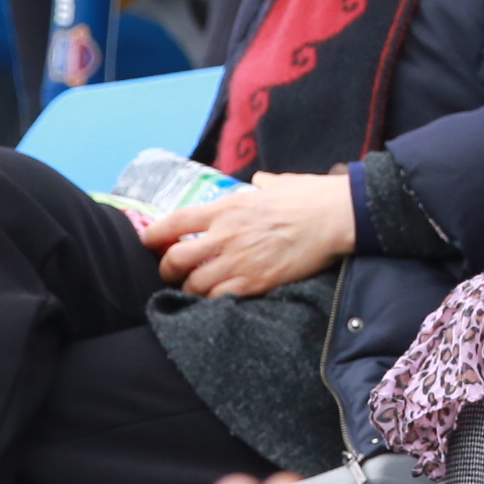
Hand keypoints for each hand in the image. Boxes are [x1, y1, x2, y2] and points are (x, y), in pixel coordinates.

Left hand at [146, 172, 355, 297]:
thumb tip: (260, 181)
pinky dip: (214, 301)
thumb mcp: (278, 183)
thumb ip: (262, 184)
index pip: (175, 222)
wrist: (335, 217)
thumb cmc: (310, 196)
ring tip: (197, 289)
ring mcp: (239, 261)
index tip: (148, 241)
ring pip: (194, 286)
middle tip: (173, 272)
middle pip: (175, 259)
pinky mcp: (256, 283)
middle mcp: (226, 235)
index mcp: (227, 207)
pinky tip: (218, 298)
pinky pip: (220, 299)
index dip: (154, 235)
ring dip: (191, 290)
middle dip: (168, 269)